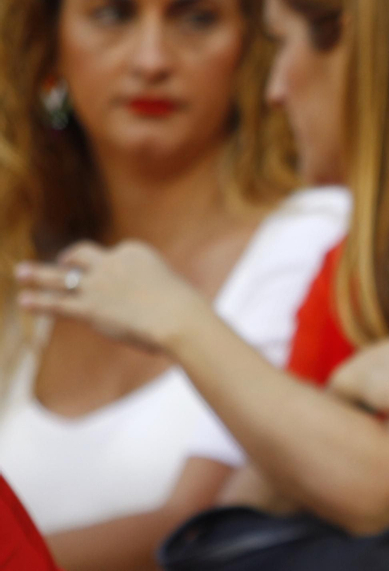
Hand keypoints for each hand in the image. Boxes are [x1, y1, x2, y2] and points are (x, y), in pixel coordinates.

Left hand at [15, 241, 210, 351]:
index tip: (119, 278)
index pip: (116, 255)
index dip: (114, 267)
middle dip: (69, 258)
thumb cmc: (187, 310)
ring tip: (21, 272)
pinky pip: (58, 304)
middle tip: (62, 262)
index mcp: (135, 251)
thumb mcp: (173, 289)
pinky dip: (40, 302)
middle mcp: (111, 262)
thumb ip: (154, 291)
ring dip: (38, 274)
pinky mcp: (89, 308)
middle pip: (82, 255)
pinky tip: (25, 301)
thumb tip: (148, 307)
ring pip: (60, 276)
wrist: (179, 319)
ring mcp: (98, 284)